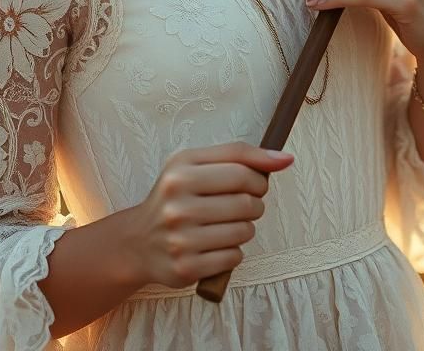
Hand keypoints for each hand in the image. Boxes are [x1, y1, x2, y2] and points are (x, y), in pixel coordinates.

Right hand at [126, 141, 294, 288]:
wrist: (138, 241)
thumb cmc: (176, 196)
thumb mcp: (194, 164)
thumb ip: (238, 155)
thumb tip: (285, 158)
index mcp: (180, 171)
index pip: (240, 168)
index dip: (259, 176)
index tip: (261, 182)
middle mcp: (177, 204)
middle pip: (246, 201)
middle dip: (255, 203)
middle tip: (243, 205)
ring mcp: (181, 238)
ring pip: (244, 231)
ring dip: (245, 228)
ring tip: (228, 224)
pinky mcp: (186, 267)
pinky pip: (234, 257)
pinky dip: (233, 251)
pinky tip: (217, 244)